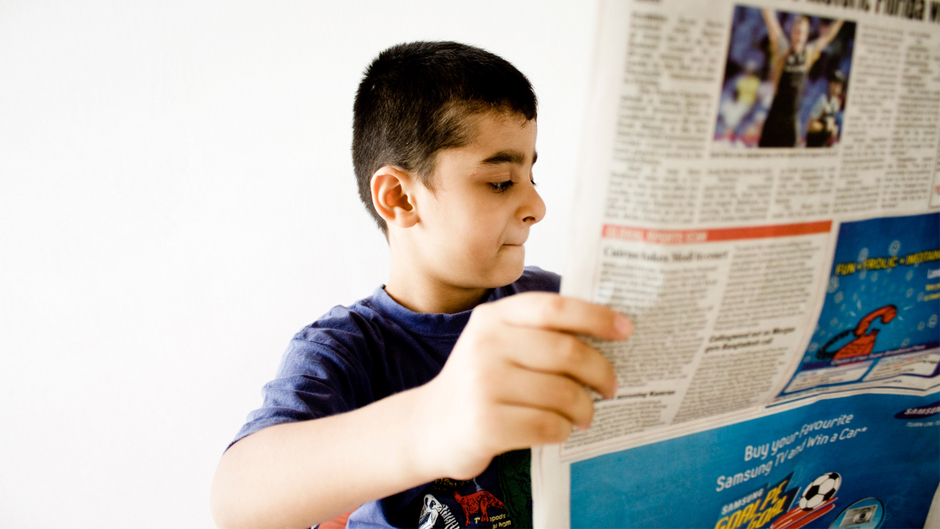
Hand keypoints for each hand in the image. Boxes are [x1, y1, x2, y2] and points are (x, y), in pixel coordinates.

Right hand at [414, 293, 630, 479]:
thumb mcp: (497, 346)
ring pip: (561, 394)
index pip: (553, 308)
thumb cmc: (480, 384)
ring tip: (585, 415)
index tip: (626, 330)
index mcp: (494, 319)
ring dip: (584, 408)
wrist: (430, 426)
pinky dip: (563, 430)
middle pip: (566, 352)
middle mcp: (485, 345)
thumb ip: (538, 335)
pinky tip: (559, 430)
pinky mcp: (485, 424)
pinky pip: (547, 426)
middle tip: (611, 386)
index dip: (596, 316)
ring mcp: (483, 385)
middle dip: (600, 371)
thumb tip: (606, 336)